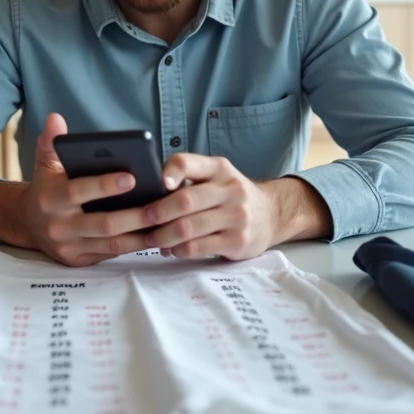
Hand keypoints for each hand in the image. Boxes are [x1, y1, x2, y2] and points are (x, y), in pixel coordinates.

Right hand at [20, 113, 154, 266]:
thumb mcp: (44, 164)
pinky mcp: (79, 261)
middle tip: (162, 205)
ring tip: (166, 222)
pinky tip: (154, 235)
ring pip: (112, 244)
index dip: (105, 186)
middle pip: (103, 224)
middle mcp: (59, 226)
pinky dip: (134, 246)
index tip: (132, 177)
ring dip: (141, 235)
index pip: (79, 192)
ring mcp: (69, 247)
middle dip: (134, 216)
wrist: (28, 224)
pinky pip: (111, 254)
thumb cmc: (46, 188)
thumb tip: (55, 118)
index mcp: (49, 199)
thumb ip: (51, 142)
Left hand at [145, 154, 328, 259]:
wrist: (271, 214)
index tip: (158, 183)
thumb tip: (146, 190)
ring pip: (188, 228)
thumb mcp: (216, 176)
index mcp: (219, 168)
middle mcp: (230, 189)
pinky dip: (178, 250)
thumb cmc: (230, 195)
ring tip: (152, 239)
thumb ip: (188, 178)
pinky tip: (171, 249)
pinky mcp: (238, 241)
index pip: (188, 163)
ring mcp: (237, 216)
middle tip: (142, 220)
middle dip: (157, 213)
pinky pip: (198, 247)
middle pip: (185, 200)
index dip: (169, 172)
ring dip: (163, 236)